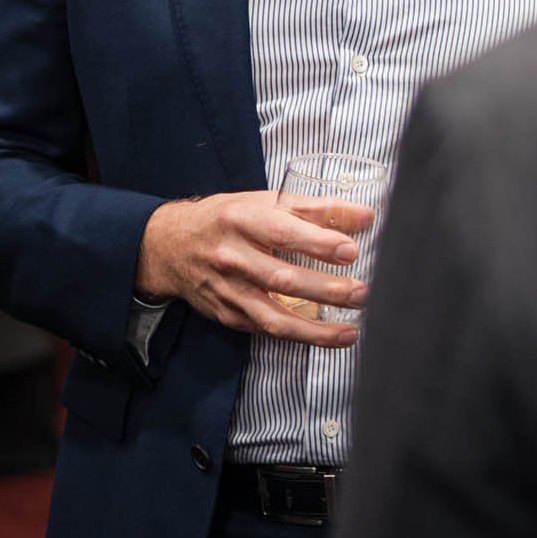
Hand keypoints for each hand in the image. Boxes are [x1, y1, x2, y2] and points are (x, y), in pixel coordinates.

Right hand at [135, 190, 376, 347]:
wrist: (170, 246)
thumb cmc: (228, 219)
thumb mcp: (265, 202)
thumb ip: (316, 209)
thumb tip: (366, 215)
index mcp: (242, 220)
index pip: (282, 233)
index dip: (317, 243)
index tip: (350, 251)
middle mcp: (232, 257)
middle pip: (282, 278)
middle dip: (325, 290)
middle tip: (361, 293)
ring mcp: (228, 291)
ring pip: (273, 318)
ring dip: (314, 329)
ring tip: (350, 332)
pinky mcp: (227, 316)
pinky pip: (264, 330)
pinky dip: (297, 336)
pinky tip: (324, 336)